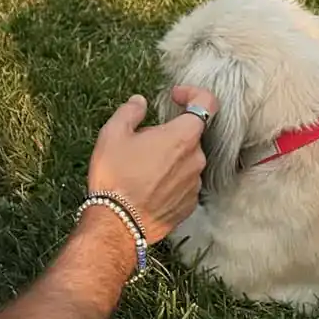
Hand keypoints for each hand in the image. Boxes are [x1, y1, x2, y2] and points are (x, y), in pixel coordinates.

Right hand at [86, 85, 218, 244]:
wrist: (118, 224)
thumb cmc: (115, 176)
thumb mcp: (112, 134)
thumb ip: (130, 111)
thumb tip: (140, 102)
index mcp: (182, 137)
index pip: (206, 103)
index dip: (193, 93)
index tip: (174, 96)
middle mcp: (196, 160)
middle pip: (190, 135)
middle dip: (170, 133)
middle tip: (142, 142)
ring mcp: (195, 184)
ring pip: (187, 160)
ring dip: (170, 158)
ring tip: (141, 168)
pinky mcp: (190, 205)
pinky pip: (184, 183)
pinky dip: (171, 179)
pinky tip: (148, 187)